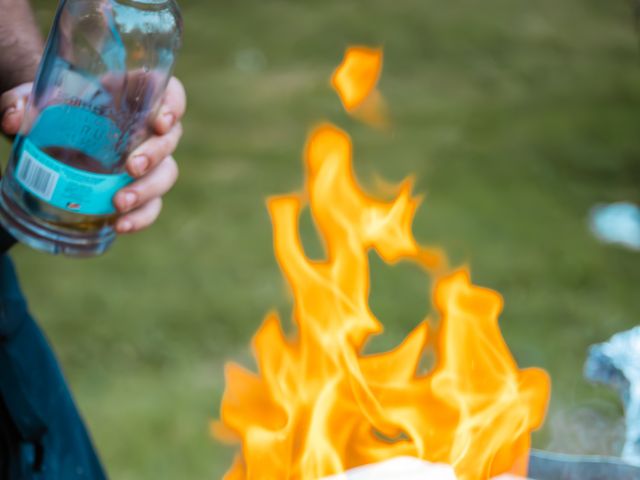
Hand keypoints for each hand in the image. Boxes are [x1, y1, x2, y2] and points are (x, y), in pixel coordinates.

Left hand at [0, 77, 185, 233]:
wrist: (49, 137)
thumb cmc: (50, 111)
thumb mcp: (31, 100)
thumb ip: (18, 101)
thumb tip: (15, 119)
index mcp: (130, 95)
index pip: (167, 91)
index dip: (173, 104)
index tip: (159, 121)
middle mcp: (145, 128)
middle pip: (170, 137)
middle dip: (155, 154)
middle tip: (131, 168)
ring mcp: (147, 160)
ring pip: (167, 173)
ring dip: (148, 189)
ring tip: (119, 202)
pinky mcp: (139, 188)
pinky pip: (153, 204)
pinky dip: (141, 217)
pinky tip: (121, 225)